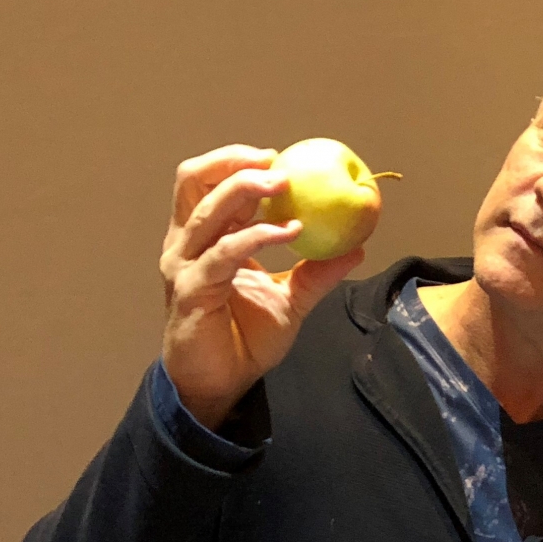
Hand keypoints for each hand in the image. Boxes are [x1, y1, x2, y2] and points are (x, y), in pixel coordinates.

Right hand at [159, 145, 363, 428]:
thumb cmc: (246, 339)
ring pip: (207, 210)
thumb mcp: (290, 299)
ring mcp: (186, 265)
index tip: (280, 158)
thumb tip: (356, 248)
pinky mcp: (193, 290)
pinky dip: (257, 236)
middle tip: (277, 163)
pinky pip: (224, 254)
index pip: (209, 183)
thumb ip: (316, 272)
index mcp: (204, 237)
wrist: (222, 383)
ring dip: (246, 190)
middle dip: (233, 163)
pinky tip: (290, 233)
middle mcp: (187, 244)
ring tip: (285, 186)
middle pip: (194, 181)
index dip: (238, 162)